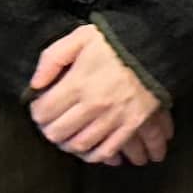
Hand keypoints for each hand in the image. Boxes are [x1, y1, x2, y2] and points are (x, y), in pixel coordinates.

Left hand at [29, 22, 166, 165]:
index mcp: (78, 83)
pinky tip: (91, 151)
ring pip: (81, 145)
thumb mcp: (80, 37)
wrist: (158, 47)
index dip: (37, 111)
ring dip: (69, 145)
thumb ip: (53, 58)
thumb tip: (35, 84)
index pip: (43, 111)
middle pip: (58, 133)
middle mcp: (93, 105)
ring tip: (68, 138)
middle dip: (50, 131)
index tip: (40, 107)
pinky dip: (96, 155)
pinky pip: (108, 149)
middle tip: (51, 125)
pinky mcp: (132, 124)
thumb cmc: (117, 41)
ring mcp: (114, 117)